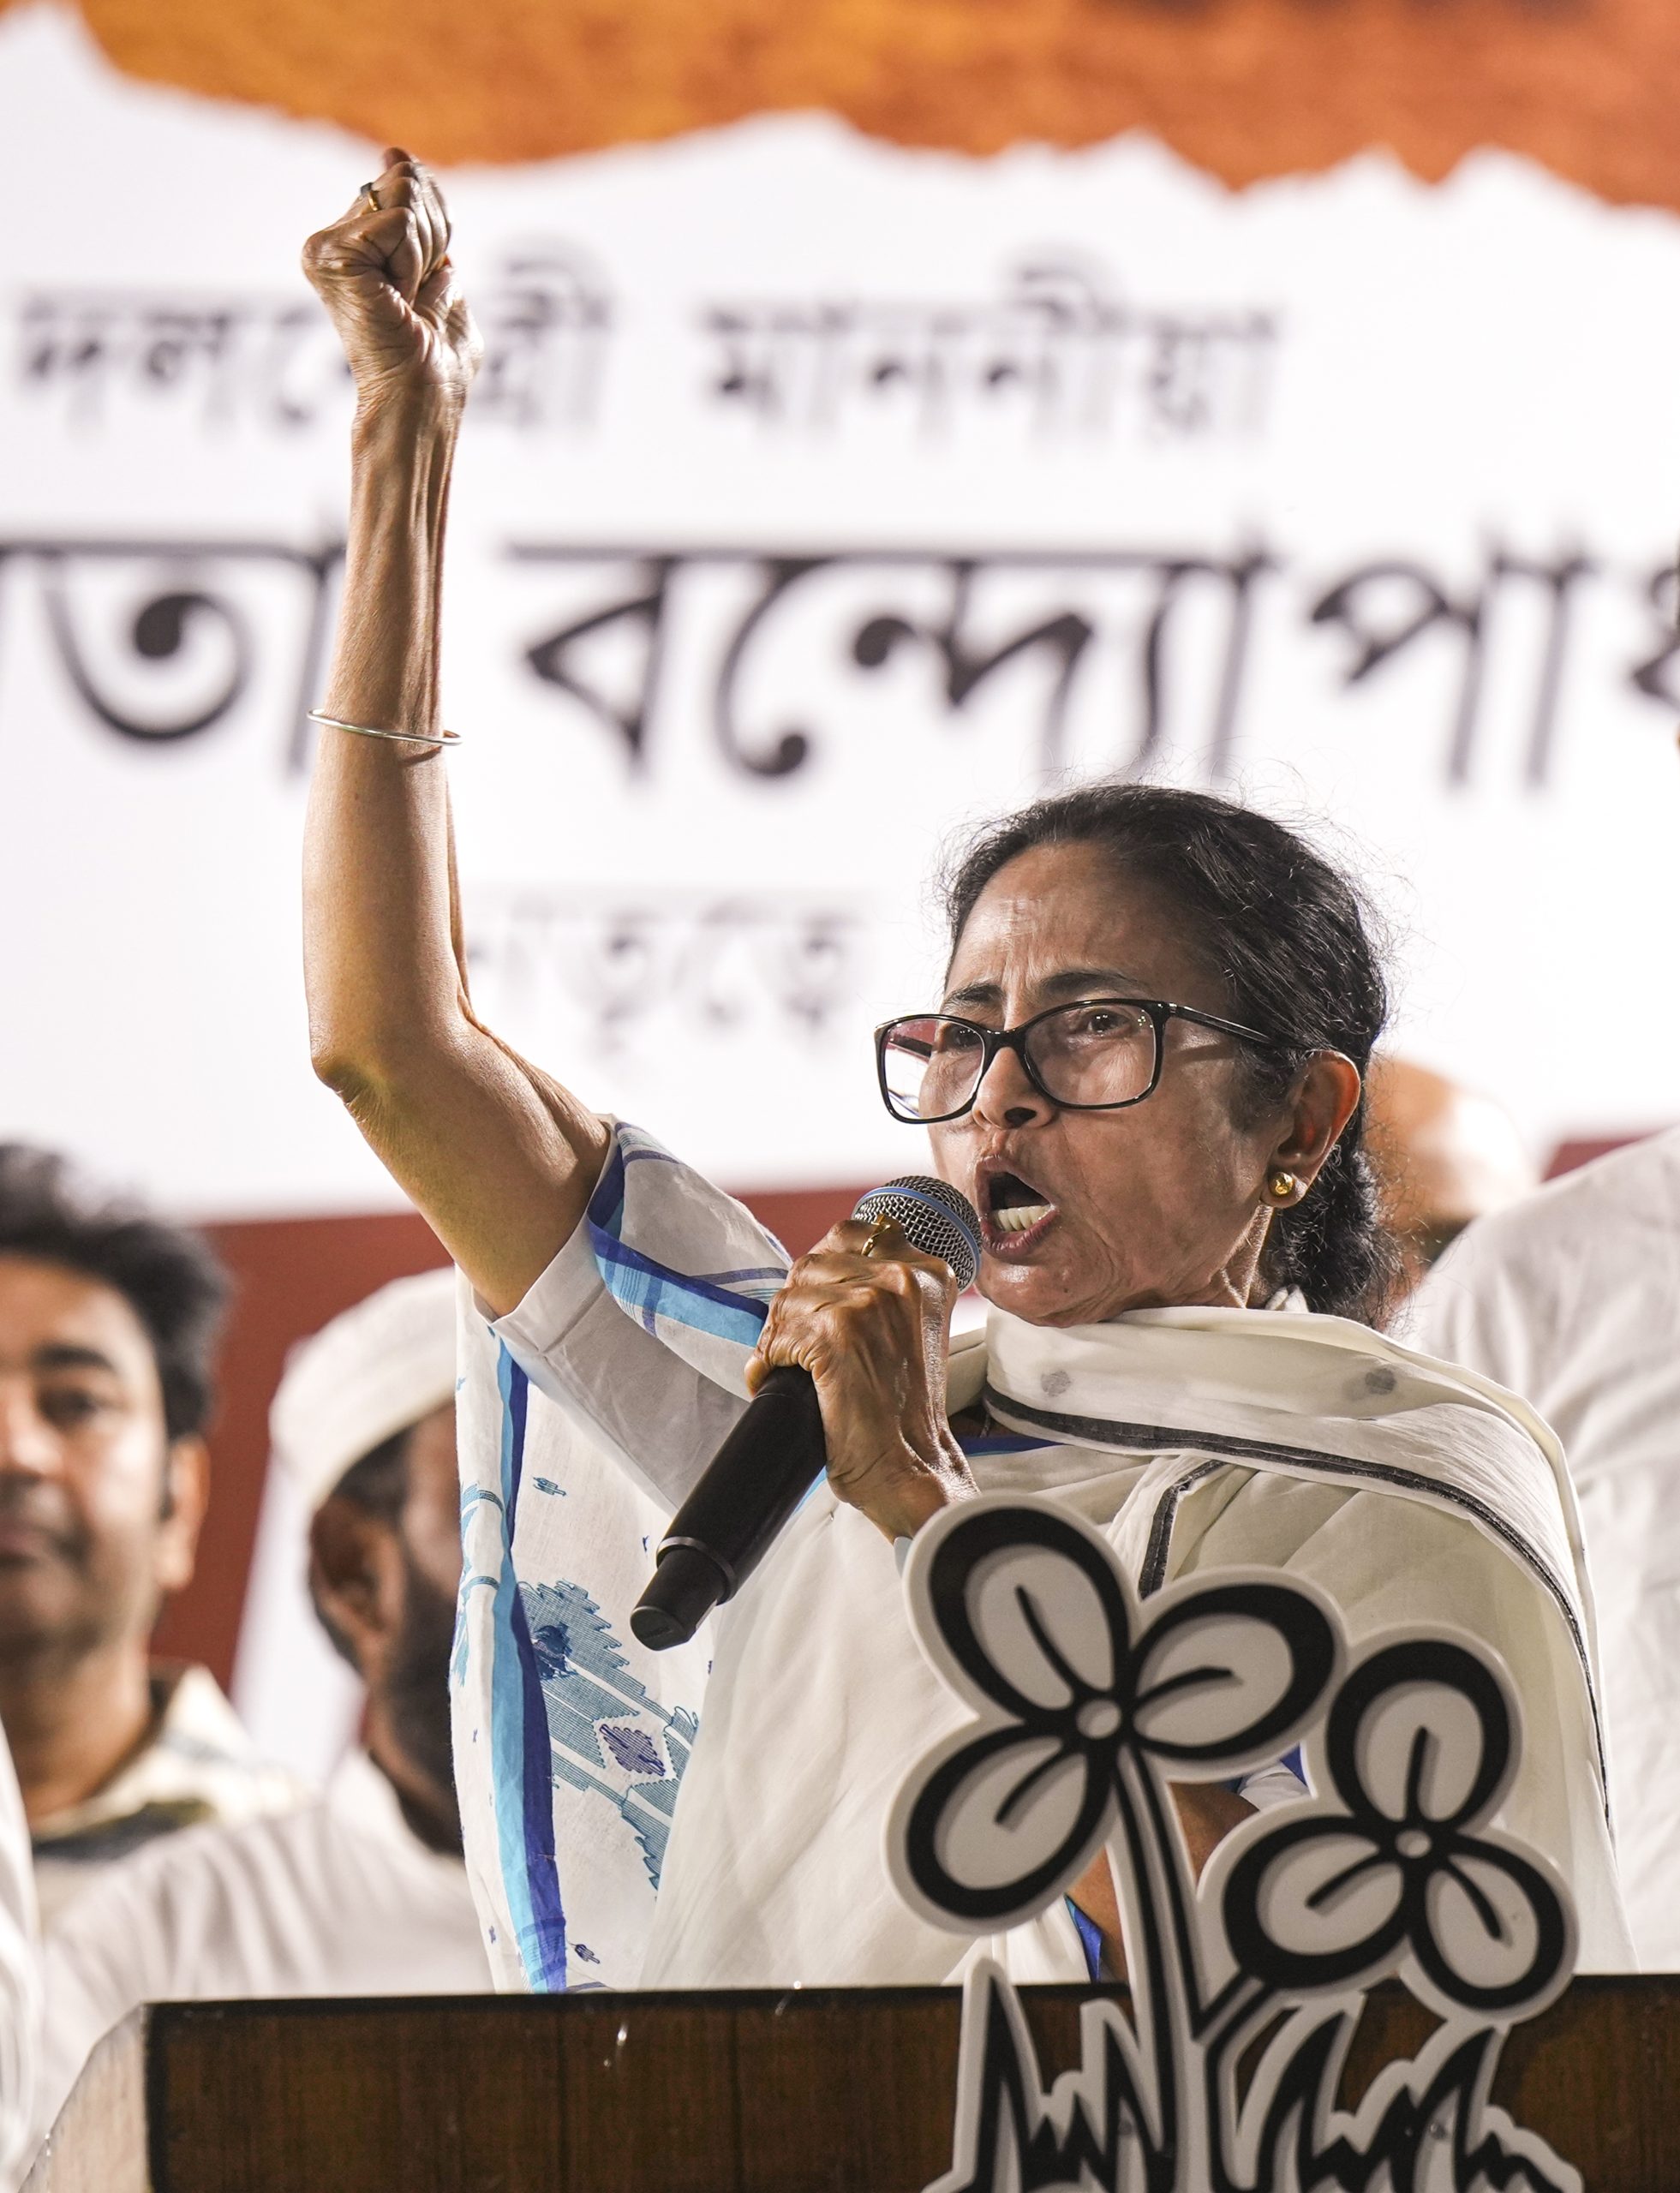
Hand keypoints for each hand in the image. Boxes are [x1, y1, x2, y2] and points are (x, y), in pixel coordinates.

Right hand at [302, 148, 482, 416]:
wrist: (421, 403)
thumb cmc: (438, 367)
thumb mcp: (444, 283)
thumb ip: (429, 229)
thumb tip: (397, 158)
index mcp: (357, 247)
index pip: (405, 187)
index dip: (438, 222)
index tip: (429, 278)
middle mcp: (331, 242)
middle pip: (405, 182)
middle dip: (435, 237)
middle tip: (417, 295)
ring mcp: (325, 247)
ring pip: (404, 196)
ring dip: (427, 254)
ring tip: (406, 300)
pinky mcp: (330, 253)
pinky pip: (401, 221)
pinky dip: (416, 263)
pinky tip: (398, 299)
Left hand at [746, 1217, 976, 1541]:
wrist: (913, 1466)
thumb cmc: (904, 1408)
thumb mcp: (908, 1328)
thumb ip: (878, 1291)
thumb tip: (813, 1273)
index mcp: (927, 1271)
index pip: (851, 1234)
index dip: (822, 1272)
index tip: (817, 1308)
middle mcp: (903, 1276)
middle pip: (811, 1264)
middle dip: (794, 1307)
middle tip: (796, 1348)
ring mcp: (870, 1301)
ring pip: (790, 1298)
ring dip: (779, 1337)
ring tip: (791, 1368)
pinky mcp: (838, 1332)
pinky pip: (779, 1334)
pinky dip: (770, 1359)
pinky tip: (782, 1379)